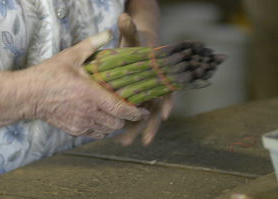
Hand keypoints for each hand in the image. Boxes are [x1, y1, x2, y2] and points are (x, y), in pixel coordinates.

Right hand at [29, 31, 149, 137]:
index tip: (144, 111)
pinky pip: (95, 134)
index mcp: (91, 95)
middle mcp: (88, 113)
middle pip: (117, 123)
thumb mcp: (71, 56)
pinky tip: (100, 119)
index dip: (136, 113)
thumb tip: (108, 32)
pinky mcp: (74, 130)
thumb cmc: (49, 75)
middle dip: (126, 118)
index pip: (121, 110)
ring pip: (107, 130)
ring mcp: (81, 124)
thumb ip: (92, 44)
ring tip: (115, 114)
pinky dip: (102, 129)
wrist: (28, 95)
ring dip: (114, 123)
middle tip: (128, 108)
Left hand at [115, 13, 174, 145]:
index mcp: (158, 78)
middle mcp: (154, 90)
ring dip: (135, 131)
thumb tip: (123, 17)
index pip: (167, 92)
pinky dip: (125, 124)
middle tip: (145, 140)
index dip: (167, 103)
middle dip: (150, 126)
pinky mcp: (134, 101)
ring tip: (124, 143)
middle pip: (155, 111)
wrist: (135, 49)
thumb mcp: (134, 38)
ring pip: (142, 117)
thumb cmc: (138, 44)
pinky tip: (115, 135)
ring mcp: (144, 97)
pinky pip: (131, 115)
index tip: (165, 114)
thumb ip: (129, 30)